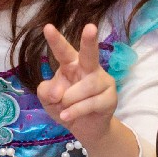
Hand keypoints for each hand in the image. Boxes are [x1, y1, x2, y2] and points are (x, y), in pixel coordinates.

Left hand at [36, 23, 117, 146]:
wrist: (85, 129)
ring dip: (69, 100)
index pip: (63, 51)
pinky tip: (67, 115)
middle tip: (90, 27)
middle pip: (90, 54)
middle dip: (89, 41)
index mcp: (72, 64)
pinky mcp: (110, 97)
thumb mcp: (48, 100)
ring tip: (64, 107)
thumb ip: (46, 91)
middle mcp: (89, 69)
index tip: (47, 27)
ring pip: (85, 87)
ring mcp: (103, 82)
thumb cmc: (66, 107)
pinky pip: (90, 103)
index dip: (56, 40)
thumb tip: (57, 92)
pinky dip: (75, 111)